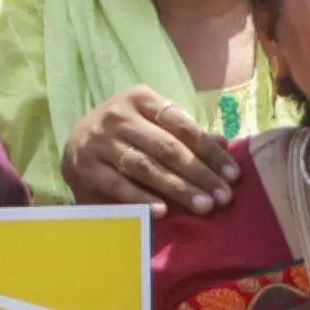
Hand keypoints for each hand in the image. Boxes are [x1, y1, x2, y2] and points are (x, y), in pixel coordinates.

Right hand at [61, 87, 235, 213]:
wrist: (76, 142)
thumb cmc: (126, 133)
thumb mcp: (154, 123)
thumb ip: (186, 133)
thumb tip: (223, 143)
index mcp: (140, 98)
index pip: (183, 126)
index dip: (210, 152)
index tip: (233, 175)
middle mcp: (118, 116)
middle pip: (167, 147)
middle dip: (199, 174)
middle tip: (222, 197)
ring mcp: (99, 141)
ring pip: (145, 166)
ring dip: (177, 188)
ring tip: (202, 206)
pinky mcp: (85, 167)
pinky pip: (118, 185)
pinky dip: (141, 198)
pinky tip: (163, 211)